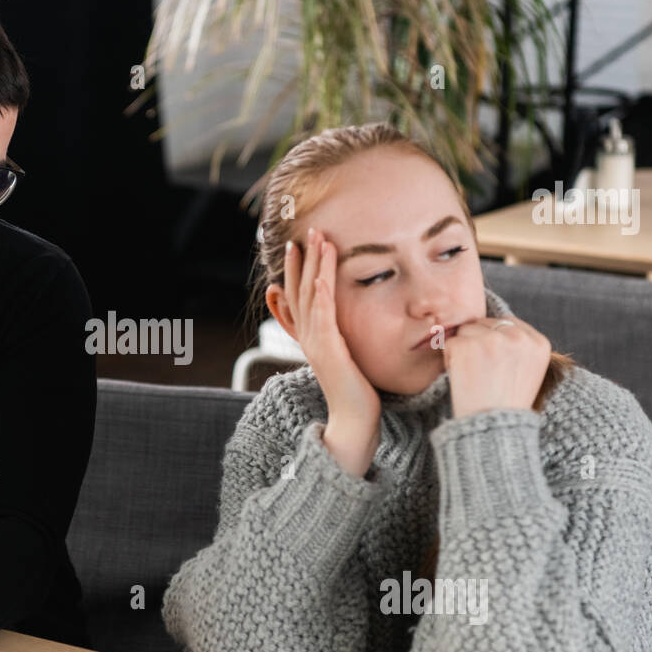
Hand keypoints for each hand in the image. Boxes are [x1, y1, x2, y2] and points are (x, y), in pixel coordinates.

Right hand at [282, 227, 381, 475]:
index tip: (297, 246)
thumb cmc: (356, 391)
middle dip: (302, 259)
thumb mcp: (346, 357)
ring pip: (310, 296)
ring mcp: (315, 343)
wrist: (354, 420)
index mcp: (310, 336)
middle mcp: (308, 336)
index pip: (298, 295)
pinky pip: (322, 316)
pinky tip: (323, 277)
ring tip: (317, 240)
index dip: (295, 269)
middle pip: (300, 289)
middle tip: (306, 231)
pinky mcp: (328, 350)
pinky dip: (321, 294)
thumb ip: (340, 338)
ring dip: (313, 266)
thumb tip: (343, 325)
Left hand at [442, 314, 550, 417]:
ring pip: (466, 331)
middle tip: (481, 372)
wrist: (492, 428)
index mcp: (539, 343)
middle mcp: (518, 337)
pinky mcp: (467, 345)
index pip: (507, 322)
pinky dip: (449, 359)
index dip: (493, 339)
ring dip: (462, 349)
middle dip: (477, 342)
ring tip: (473, 375)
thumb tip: (497, 323)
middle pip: (484, 324)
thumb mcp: (529, 372)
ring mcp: (492, 339)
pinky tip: (462, 377)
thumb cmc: (507, 404)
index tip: (492, 362)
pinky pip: (449, 343)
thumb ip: (520, 346)